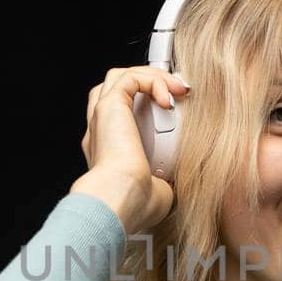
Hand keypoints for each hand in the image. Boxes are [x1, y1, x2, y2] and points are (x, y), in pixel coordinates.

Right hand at [72, 65, 191, 234]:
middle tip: (176, 93)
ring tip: (176, 89)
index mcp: (109, 149)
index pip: (121, 115)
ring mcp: (102, 116)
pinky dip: (152, 80)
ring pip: (120, 76)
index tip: (174, 110)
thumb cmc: (136, 205)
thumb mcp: (161, 192)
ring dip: (151, 76)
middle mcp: (102, 130)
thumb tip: (180, 179)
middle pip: (116, 88)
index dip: (146, 104)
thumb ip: (168, 180)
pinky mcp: (109, 107)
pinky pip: (130, 78)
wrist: (120, 202)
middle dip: (148, 81)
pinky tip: (170, 97)